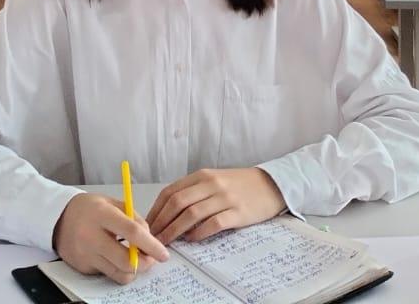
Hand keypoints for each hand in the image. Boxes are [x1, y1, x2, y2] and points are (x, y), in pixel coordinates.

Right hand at [52, 193, 167, 282]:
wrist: (58, 219)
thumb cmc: (90, 209)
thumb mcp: (112, 203)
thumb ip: (133, 218)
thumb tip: (150, 239)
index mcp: (102, 215)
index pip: (132, 233)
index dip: (152, 245)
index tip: (164, 253)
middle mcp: (92, 237)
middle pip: (127, 261)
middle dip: (145, 263)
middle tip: (151, 258)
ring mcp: (86, 255)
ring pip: (120, 273)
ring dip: (133, 269)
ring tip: (134, 258)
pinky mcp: (83, 268)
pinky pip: (108, 274)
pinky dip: (118, 269)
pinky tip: (116, 258)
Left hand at [146, 168, 286, 244]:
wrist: (271, 184)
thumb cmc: (238, 185)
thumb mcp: (213, 181)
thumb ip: (193, 192)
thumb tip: (167, 213)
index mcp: (202, 175)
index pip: (170, 191)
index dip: (156, 209)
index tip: (147, 224)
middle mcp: (211, 184)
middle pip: (177, 203)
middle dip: (161, 222)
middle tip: (152, 238)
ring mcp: (224, 198)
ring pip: (191, 214)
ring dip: (174, 230)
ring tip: (166, 242)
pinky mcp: (237, 212)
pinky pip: (213, 224)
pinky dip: (198, 233)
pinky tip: (191, 240)